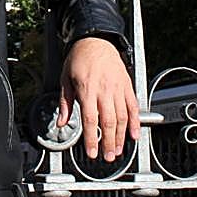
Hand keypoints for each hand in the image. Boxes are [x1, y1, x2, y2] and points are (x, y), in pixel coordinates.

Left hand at [58, 37, 139, 161]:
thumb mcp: (65, 79)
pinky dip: (135, 122)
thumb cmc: (80, 58)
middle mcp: (104, 90)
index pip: (90, 120)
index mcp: (87, 89)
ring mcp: (117, 88)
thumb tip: (60, 122)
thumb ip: (65, 103)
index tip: (91, 152)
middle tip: (107, 157)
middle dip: (108, 143)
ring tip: (118, 150)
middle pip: (108, 122)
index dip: (91, 139)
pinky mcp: (127, 86)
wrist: (96, 40)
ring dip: (121, 137)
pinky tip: (133, 134)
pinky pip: (133, 106)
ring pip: (122, 117)